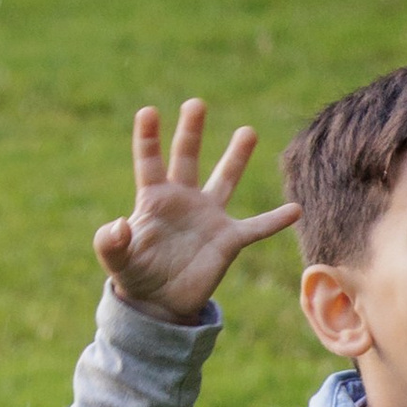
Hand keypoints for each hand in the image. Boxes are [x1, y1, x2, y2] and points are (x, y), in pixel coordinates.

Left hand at [96, 101, 298, 323]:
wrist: (159, 303)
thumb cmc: (135, 275)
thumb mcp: (116, 261)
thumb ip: (110, 243)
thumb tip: (119, 224)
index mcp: (154, 200)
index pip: (149, 162)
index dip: (148, 138)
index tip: (148, 111)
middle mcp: (183, 200)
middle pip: (187, 158)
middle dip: (191, 131)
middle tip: (195, 103)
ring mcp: (209, 217)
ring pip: (225, 179)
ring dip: (236, 157)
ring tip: (247, 131)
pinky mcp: (229, 240)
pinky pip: (257, 227)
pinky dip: (275, 220)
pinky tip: (295, 210)